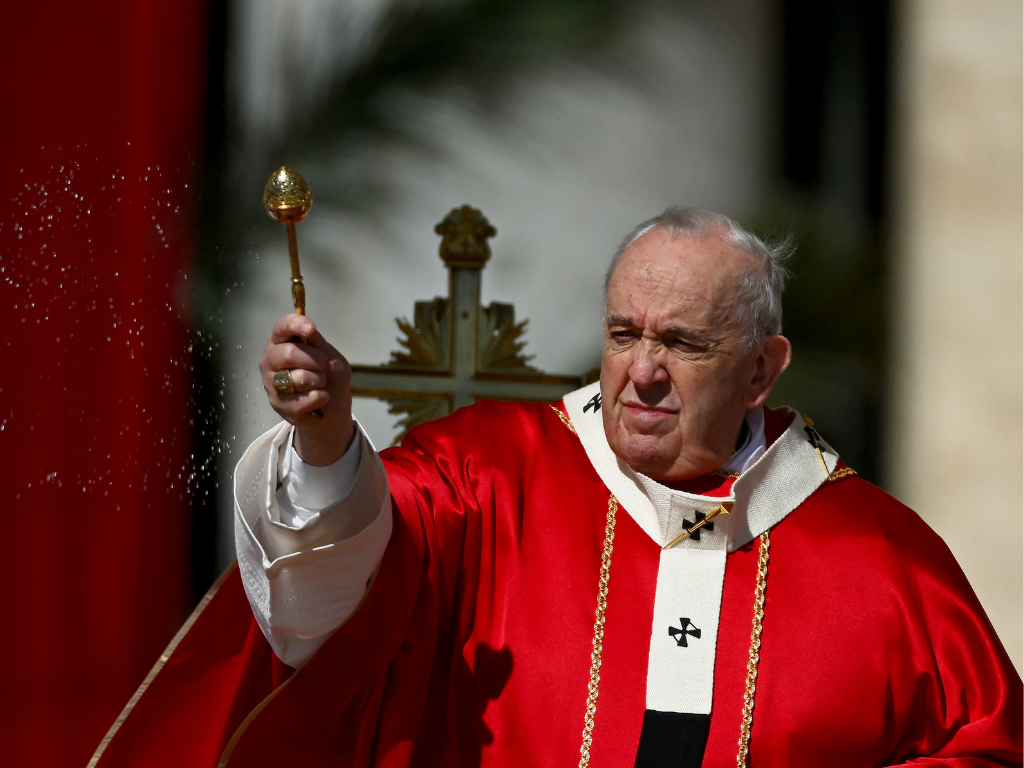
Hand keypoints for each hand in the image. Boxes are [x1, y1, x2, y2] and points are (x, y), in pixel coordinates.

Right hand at [259, 314, 353, 465]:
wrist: (334, 405)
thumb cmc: (329, 375)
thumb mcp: (330, 356)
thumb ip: (318, 344)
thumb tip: (309, 331)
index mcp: (281, 342)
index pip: (282, 327)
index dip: (295, 325)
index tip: (311, 328)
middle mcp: (270, 360)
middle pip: (288, 353)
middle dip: (314, 359)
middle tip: (323, 364)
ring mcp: (271, 383)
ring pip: (299, 378)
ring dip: (319, 380)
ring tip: (320, 383)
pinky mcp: (278, 405)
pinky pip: (306, 398)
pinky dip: (321, 398)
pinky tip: (319, 398)